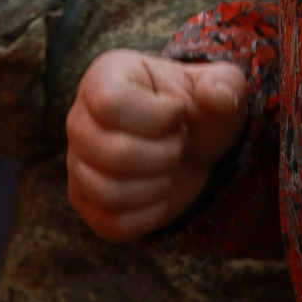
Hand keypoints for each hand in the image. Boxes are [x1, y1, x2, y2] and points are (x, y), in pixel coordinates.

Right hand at [65, 49, 249, 240]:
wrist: (191, 147)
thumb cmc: (197, 111)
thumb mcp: (218, 89)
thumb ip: (224, 85)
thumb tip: (218, 97)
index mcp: (103, 77)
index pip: (111, 104)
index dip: (158, 117)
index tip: (178, 113)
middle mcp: (79, 118)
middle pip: (114, 153)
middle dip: (165, 155)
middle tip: (178, 144)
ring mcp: (77, 163)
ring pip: (109, 193)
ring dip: (157, 186)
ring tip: (168, 167)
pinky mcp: (84, 201)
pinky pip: (112, 223)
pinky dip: (149, 214)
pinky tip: (160, 192)